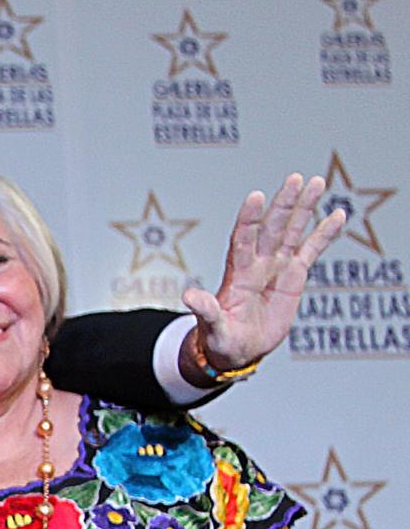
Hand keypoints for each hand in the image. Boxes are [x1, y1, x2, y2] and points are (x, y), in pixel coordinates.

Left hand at [180, 173, 344, 375]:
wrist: (238, 350)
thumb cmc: (220, 339)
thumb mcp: (212, 328)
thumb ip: (206, 311)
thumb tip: (189, 297)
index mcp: (237, 274)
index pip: (242, 240)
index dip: (249, 219)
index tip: (256, 197)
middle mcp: (257, 264)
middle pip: (271, 228)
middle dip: (283, 204)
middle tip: (295, 179)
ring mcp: (275, 267)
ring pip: (291, 231)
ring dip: (303, 208)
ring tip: (316, 182)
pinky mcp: (293, 276)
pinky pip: (310, 250)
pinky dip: (324, 234)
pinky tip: (338, 215)